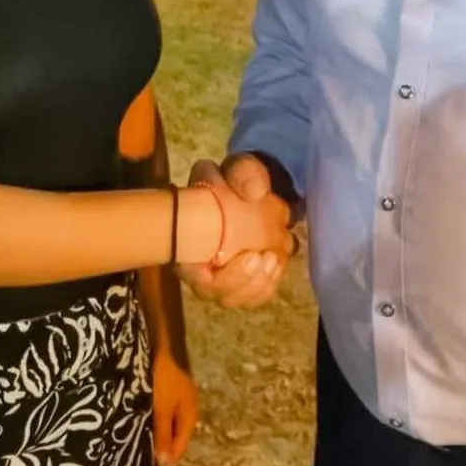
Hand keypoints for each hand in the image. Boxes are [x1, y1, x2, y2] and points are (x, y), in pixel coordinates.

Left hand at [152, 351, 198, 465]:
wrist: (162, 344)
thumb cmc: (164, 378)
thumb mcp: (162, 408)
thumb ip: (163, 434)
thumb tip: (165, 462)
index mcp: (190, 415)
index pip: (181, 446)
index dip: (167, 459)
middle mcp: (187, 408)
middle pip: (175, 435)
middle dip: (161, 446)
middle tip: (142, 457)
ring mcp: (179, 398)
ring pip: (168, 423)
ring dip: (157, 432)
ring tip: (140, 441)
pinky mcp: (169, 390)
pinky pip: (163, 412)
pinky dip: (154, 419)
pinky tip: (142, 421)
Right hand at [177, 155, 295, 308]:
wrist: (250, 189)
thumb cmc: (236, 180)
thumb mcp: (238, 168)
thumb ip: (244, 173)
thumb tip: (255, 191)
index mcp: (187, 238)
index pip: (187, 268)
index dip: (203, 274)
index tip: (235, 255)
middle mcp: (199, 264)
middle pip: (212, 292)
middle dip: (238, 281)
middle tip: (261, 256)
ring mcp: (221, 277)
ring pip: (232, 298)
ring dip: (255, 285)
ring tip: (272, 259)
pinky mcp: (243, 281)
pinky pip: (250, 297)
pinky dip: (265, 287)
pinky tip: (277, 266)